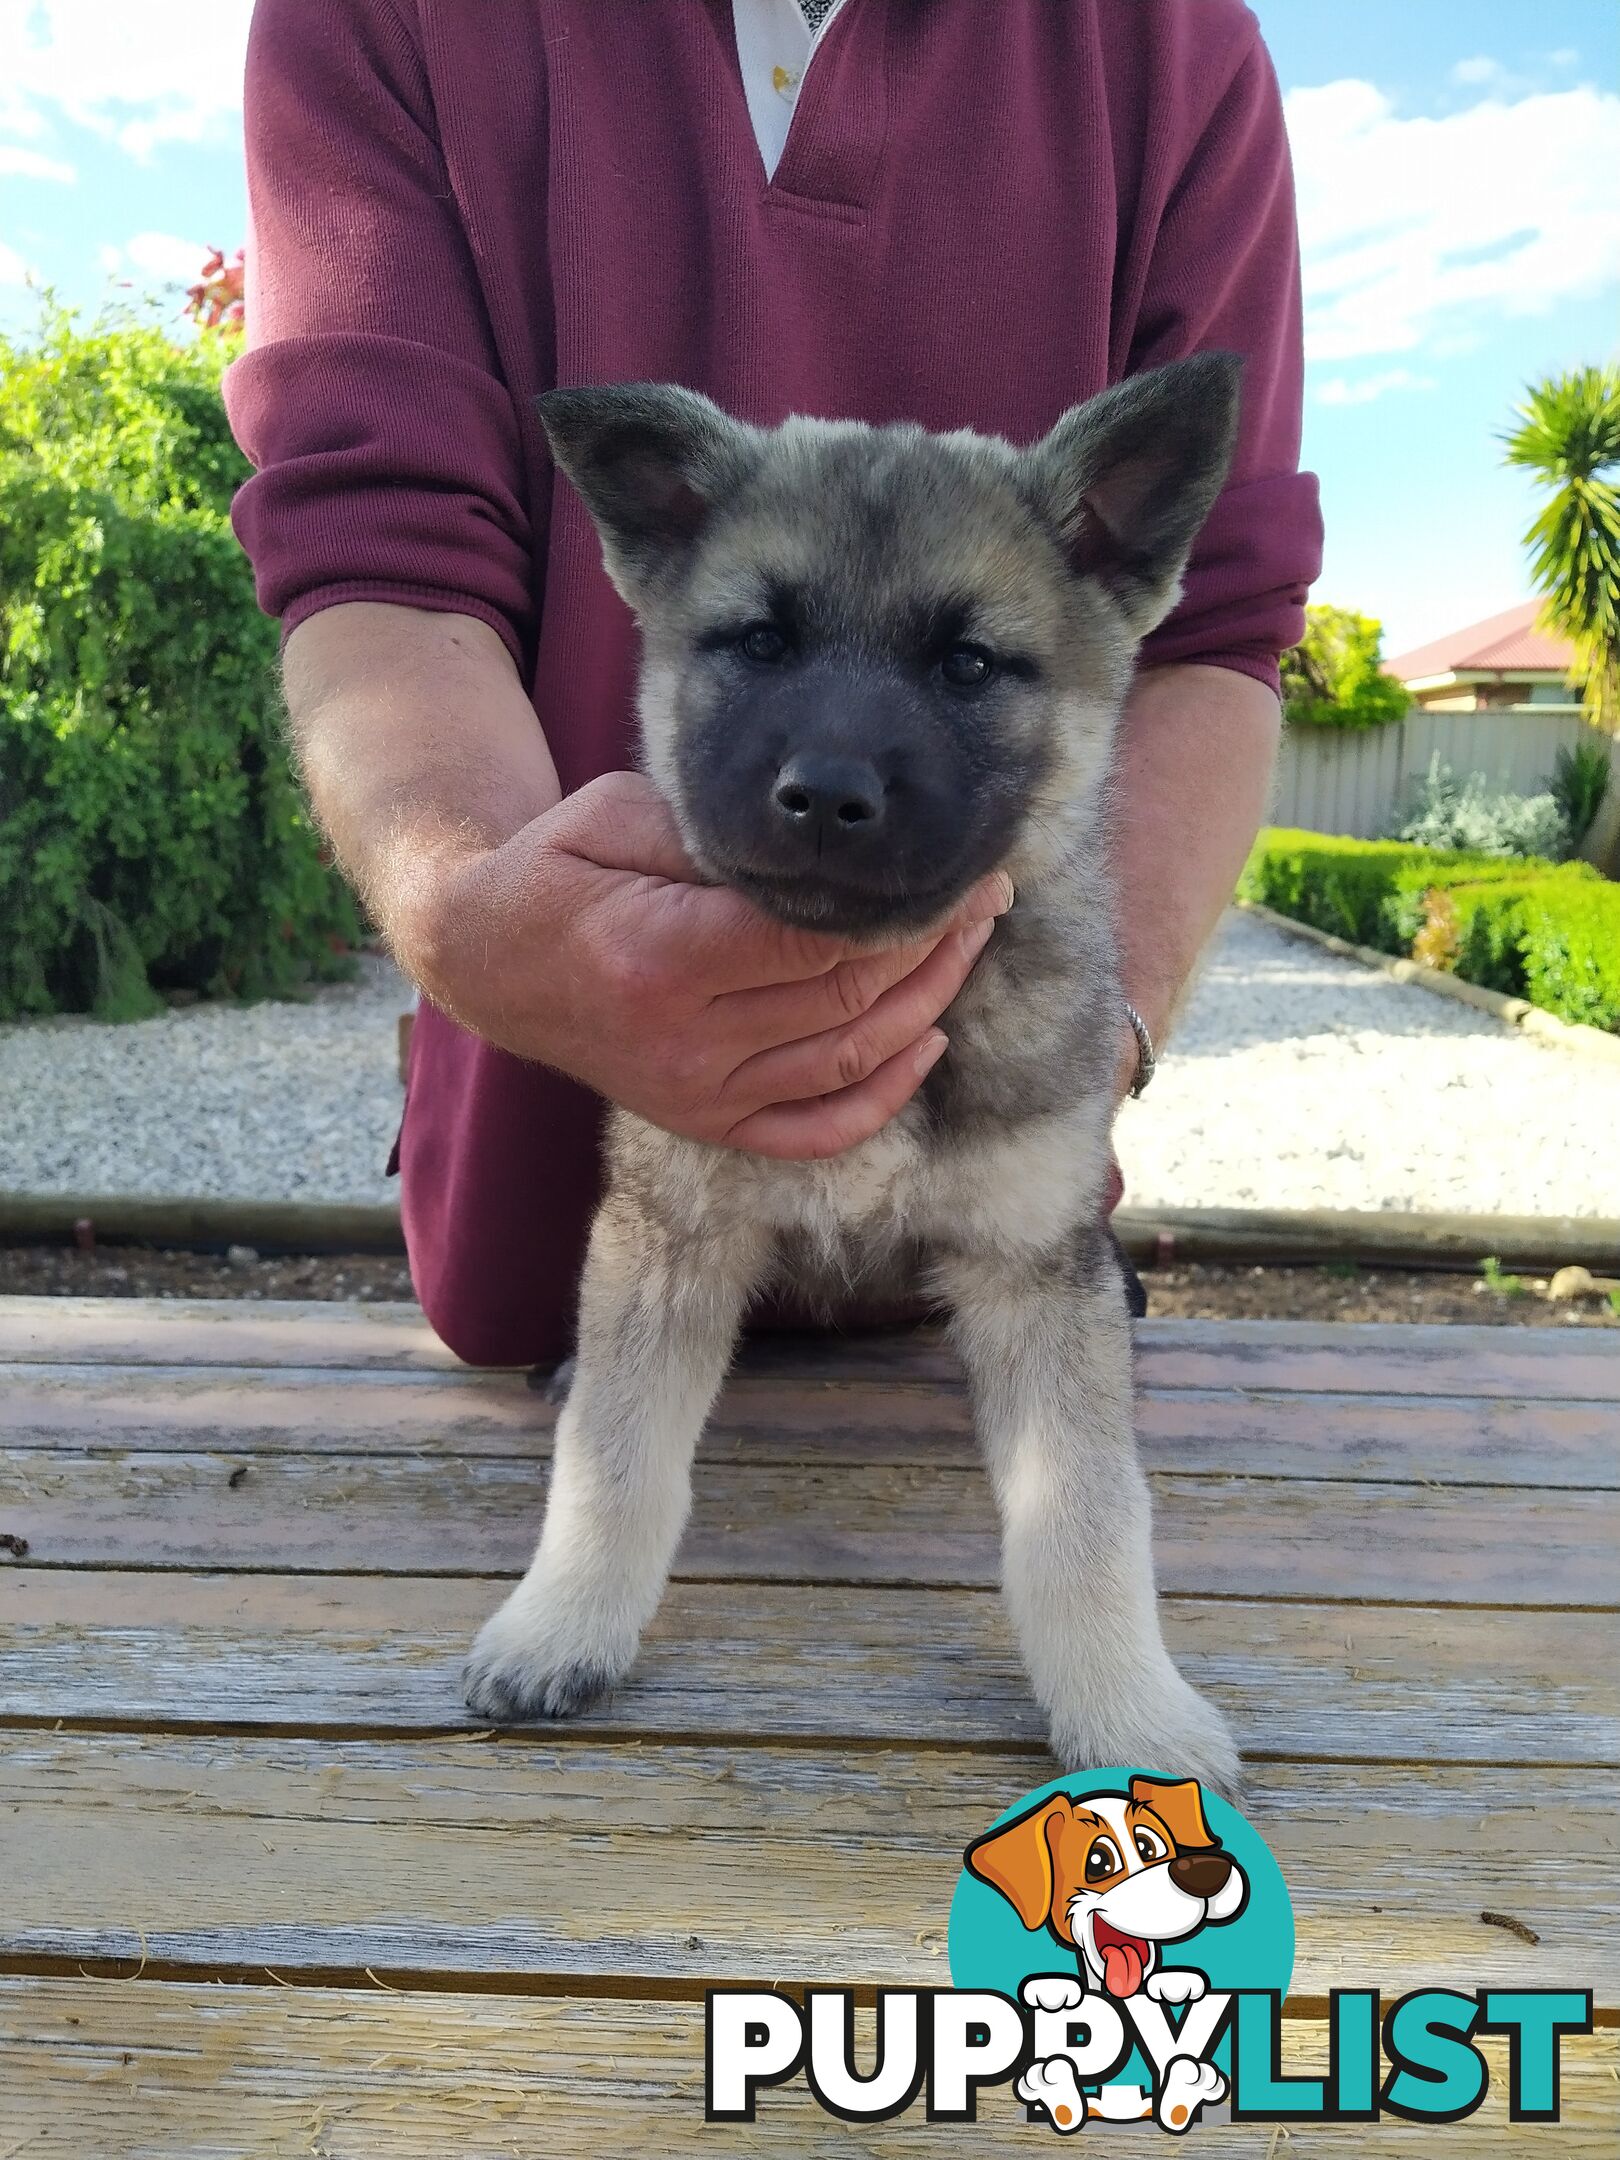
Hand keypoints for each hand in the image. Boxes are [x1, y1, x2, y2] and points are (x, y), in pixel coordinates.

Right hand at [395, 771, 1012, 1159]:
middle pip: (849, 996)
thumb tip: (825, 847)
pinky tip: (926, 1042)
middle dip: (935, 944)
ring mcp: (697, 1092)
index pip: (821, 939)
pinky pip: (814, 1131)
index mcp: (663, 954)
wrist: (486, 959)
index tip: (959, 865)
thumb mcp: (620, 816)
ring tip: (970, 945)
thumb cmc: (559, 870)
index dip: (906, 906)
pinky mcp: (703, 1121)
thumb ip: (716, 834)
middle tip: (986, 894)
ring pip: (849, 1060)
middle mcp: (686, 1039)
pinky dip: (882, 1095)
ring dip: (928, 1004)